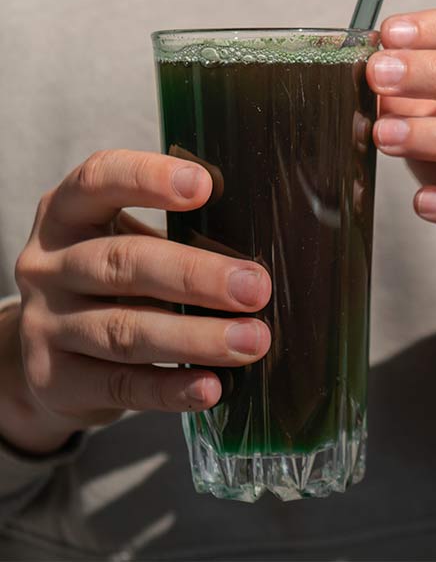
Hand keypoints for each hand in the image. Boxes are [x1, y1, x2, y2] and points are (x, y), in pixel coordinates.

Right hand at [6, 150, 271, 453]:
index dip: (148, 179)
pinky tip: (210, 387)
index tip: (203, 186)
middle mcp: (48, 264)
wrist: (52, 353)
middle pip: (124, 263)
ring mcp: (45, 324)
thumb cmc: (113, 280)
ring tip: (251, 341)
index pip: (100, 179)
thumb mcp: (126, 241)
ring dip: (196, 337)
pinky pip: (121, 385)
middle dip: (197, 276)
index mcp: (68, 212)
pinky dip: (170, 389)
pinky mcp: (57, 380)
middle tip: (255, 288)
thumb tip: (258, 253)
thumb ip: (176, 236)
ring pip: (125, 330)